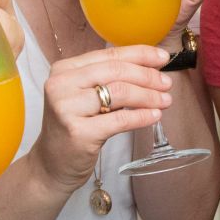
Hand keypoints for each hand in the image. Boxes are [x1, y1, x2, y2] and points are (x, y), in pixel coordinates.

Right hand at [31, 45, 172, 191]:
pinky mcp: (79, 133)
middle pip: (116, 72)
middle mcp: (61, 85)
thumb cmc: (75, 128)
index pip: (108, 56)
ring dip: (148, 96)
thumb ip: (109, 80)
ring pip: (120, 93)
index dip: (140, 54)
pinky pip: (120, 120)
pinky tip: (154, 116)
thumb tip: (151, 67)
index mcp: (64, 70)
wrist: (52, 165)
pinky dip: (142, 116)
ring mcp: (67, 109)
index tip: (162, 58)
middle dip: (148, 76)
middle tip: (166, 83)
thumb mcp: (84, 97)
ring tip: (165, 100)